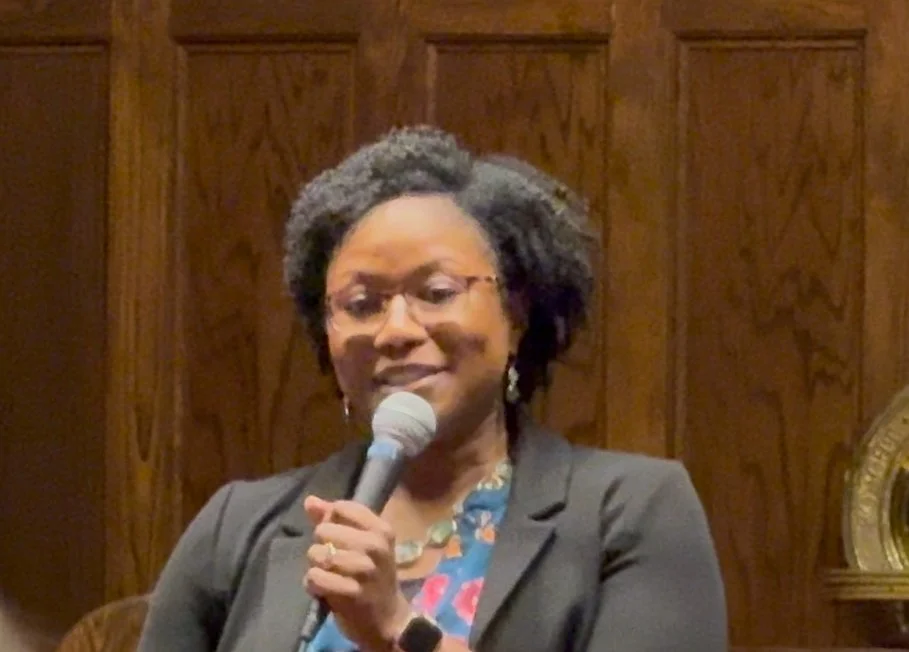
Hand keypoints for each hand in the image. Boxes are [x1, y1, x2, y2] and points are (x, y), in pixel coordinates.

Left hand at [303, 496, 412, 651]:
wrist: (388, 618)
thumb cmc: (373, 575)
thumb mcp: (363, 543)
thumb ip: (334, 519)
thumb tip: (309, 500)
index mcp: (381, 529)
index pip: (341, 508)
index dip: (329, 521)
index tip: (337, 536)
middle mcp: (375, 546)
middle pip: (324, 530)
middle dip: (321, 546)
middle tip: (332, 560)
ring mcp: (365, 570)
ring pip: (318, 554)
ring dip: (315, 566)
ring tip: (327, 574)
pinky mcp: (352, 593)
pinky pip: (315, 577)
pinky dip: (312, 583)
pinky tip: (322, 588)